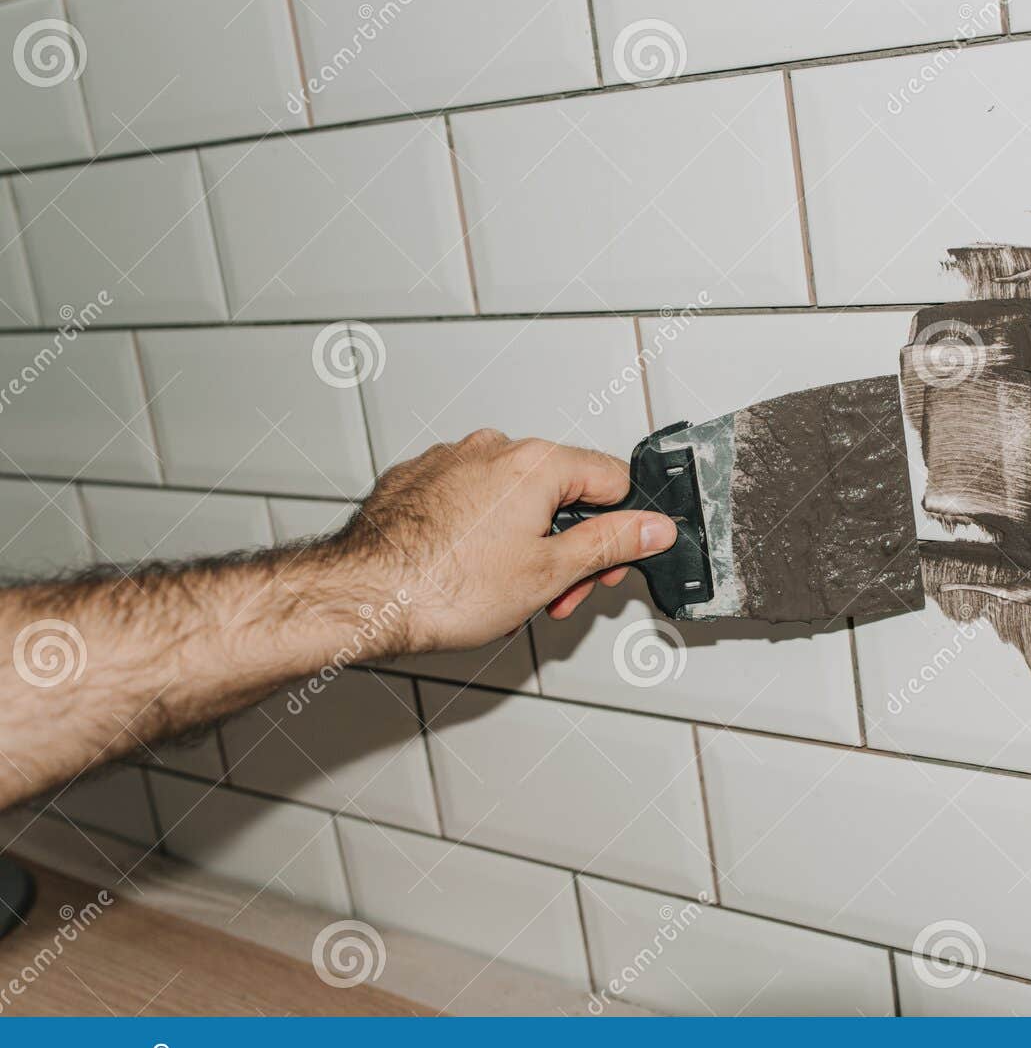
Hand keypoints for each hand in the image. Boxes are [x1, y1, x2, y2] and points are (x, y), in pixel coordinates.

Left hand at [341, 429, 676, 653]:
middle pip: (562, 491)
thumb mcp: (549, 573)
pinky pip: (470, 501)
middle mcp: (492, 449)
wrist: (360, 598)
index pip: (612, 481)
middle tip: (558, 595)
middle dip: (568, 547)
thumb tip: (654, 527)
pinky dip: (480, 533)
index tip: (610, 565)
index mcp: (535, 463)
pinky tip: (469, 572)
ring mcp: (449, 461)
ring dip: (525, 543)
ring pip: (514, 498)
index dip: (621, 531)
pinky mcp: (416, 481)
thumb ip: (611, 544)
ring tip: (507, 594)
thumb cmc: (441, 588)